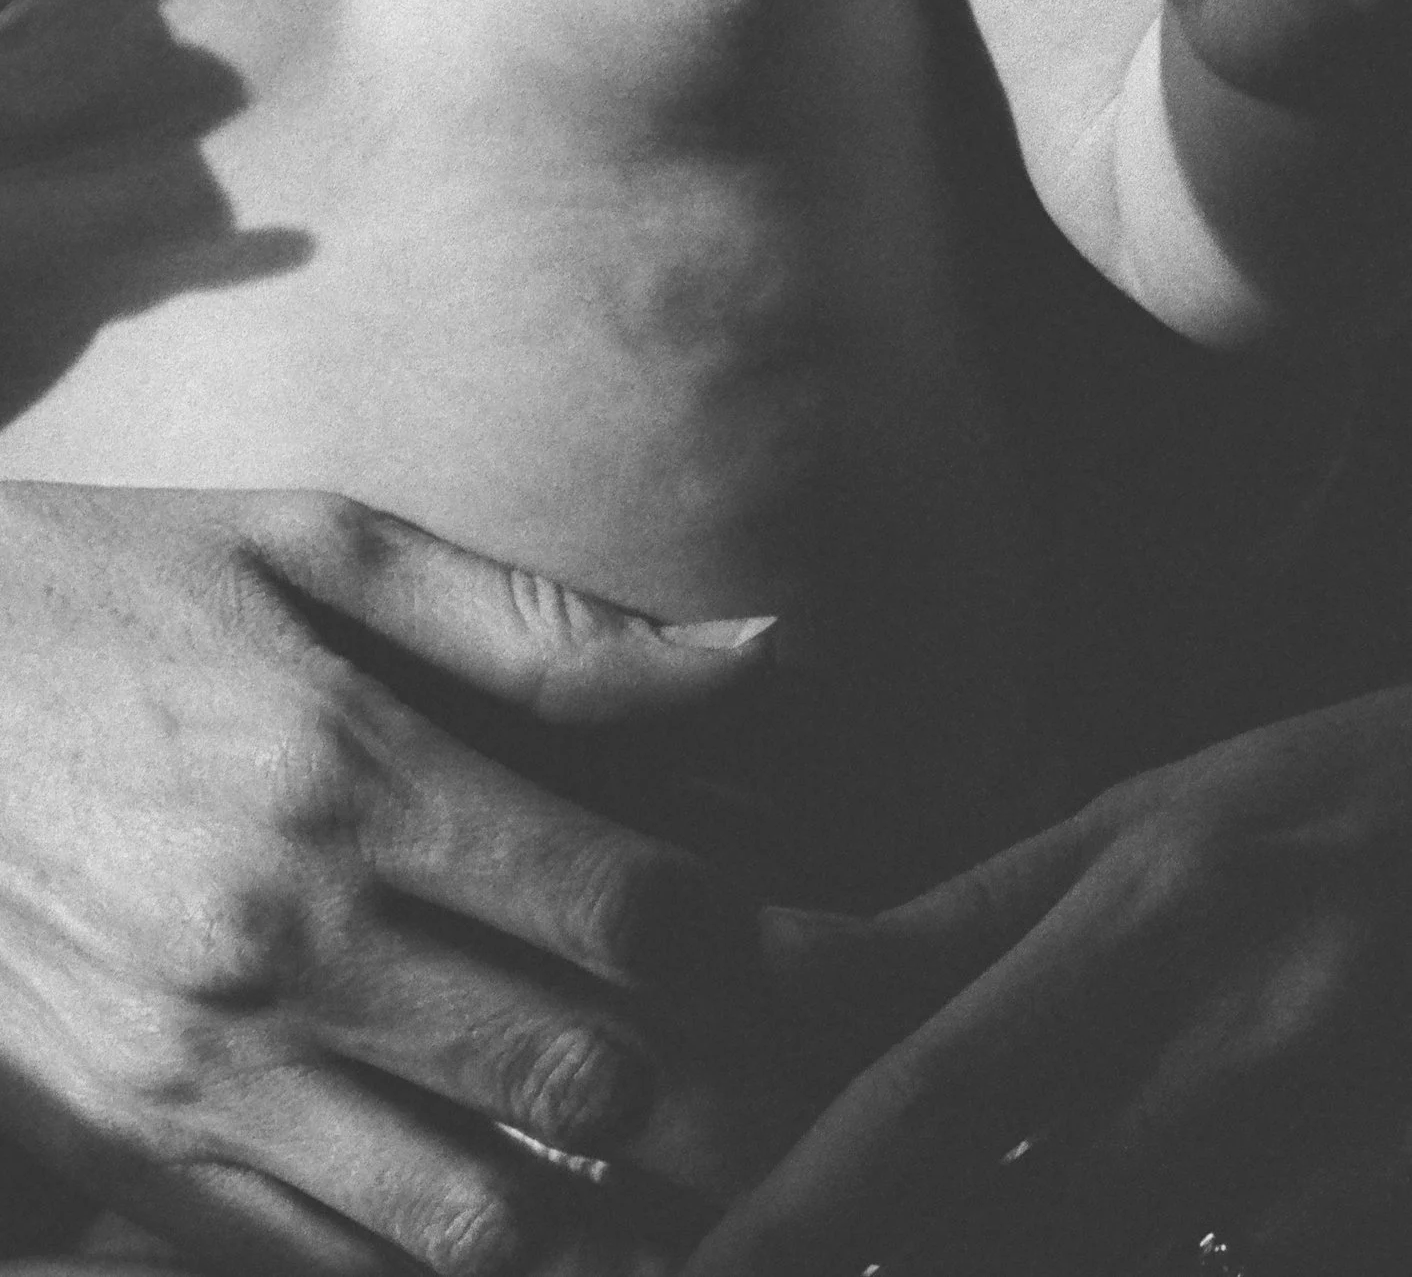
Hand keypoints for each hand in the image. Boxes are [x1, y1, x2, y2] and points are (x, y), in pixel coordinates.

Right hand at [0, 370, 798, 1276]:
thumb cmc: (67, 573)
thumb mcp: (297, 535)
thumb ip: (535, 622)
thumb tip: (766, 656)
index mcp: (339, 763)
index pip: (644, 922)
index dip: (792, 972)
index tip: (878, 976)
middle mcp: (278, 935)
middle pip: (595, 1098)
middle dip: (748, 1121)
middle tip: (844, 1107)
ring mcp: (189, 1072)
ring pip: (483, 1234)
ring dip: (625, 1235)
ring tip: (720, 1200)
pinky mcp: (115, 1157)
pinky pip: (330, 1272)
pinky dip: (455, 1274)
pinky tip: (536, 1236)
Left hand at [681, 690, 1411, 1274]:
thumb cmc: (1329, 811)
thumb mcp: (1145, 822)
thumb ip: (961, 920)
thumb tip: (769, 970)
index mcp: (1156, 907)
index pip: (932, 1092)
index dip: (799, 1210)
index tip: (700, 1276)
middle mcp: (1246, 1037)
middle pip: (1014, 1227)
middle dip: (889, 1264)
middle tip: (774, 1267)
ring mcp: (1345, 1155)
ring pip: (1118, 1272)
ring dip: (1021, 1264)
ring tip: (939, 1238)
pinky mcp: (1398, 1218)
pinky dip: (1173, 1272)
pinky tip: (1101, 1243)